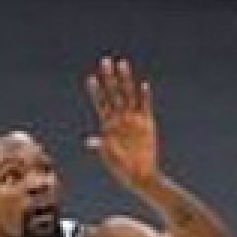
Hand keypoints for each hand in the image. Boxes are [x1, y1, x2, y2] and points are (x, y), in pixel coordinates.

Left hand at [85, 55, 159, 191]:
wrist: (140, 175)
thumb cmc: (121, 168)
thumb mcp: (109, 156)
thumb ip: (101, 146)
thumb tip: (89, 141)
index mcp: (107, 125)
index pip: (100, 104)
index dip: (96, 91)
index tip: (90, 78)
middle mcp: (119, 119)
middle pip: (113, 94)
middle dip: (109, 78)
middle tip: (105, 61)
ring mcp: (133, 120)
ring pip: (128, 95)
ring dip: (125, 80)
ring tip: (122, 64)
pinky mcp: (146, 123)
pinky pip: (145, 106)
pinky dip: (144, 96)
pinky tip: (143, 85)